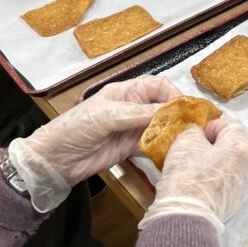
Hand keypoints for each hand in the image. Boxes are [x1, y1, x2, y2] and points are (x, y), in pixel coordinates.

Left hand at [8, 76, 180, 211]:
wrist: (54, 160)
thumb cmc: (74, 128)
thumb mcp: (106, 116)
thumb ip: (138, 114)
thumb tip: (169, 111)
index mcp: (126, 92)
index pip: (157, 86)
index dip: (173, 93)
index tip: (185, 106)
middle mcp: (133, 107)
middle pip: (163, 106)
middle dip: (178, 113)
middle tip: (193, 124)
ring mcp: (132, 128)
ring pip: (161, 126)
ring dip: (173, 131)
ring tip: (186, 138)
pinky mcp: (130, 148)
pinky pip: (153, 144)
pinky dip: (163, 147)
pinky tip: (172, 150)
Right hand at [138, 116, 247, 233]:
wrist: (186, 218)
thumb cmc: (187, 177)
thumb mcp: (185, 142)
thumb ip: (194, 131)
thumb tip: (197, 133)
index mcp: (241, 148)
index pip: (232, 124)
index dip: (212, 125)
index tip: (195, 133)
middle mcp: (247, 166)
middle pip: (231, 145)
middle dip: (211, 144)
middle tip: (190, 149)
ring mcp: (242, 186)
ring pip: (227, 165)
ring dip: (211, 162)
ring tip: (190, 167)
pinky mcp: (233, 203)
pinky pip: (224, 183)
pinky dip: (212, 179)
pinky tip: (195, 184)